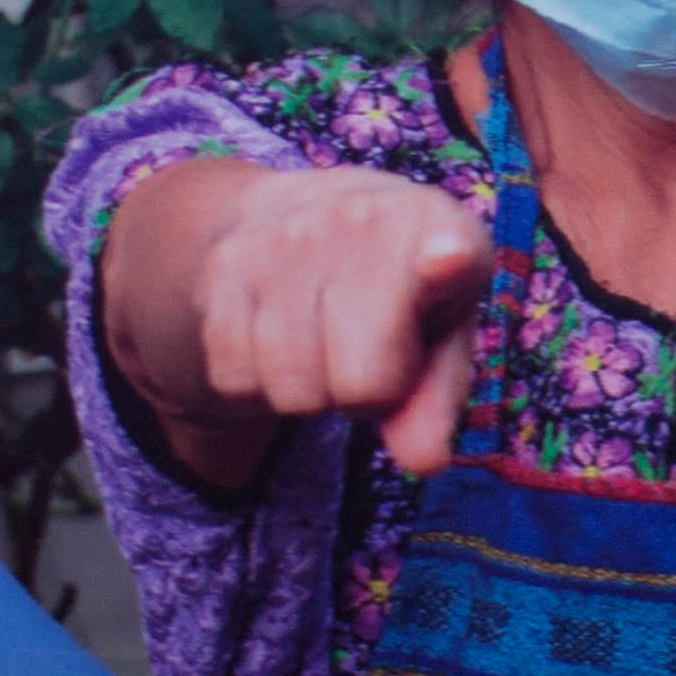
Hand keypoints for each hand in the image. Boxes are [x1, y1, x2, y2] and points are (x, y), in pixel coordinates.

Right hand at [103, 157, 492, 485]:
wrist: (309, 212)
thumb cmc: (399, 290)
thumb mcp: (443, 334)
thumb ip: (438, 399)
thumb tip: (423, 463)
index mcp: (438, 229)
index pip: (450, 250)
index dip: (449, 260)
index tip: (448, 258)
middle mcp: (361, 218)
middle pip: (360, 386)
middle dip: (367, 395)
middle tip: (372, 353)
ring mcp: (284, 234)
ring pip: (292, 392)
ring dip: (310, 391)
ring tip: (327, 342)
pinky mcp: (224, 262)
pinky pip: (233, 379)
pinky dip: (257, 383)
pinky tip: (281, 338)